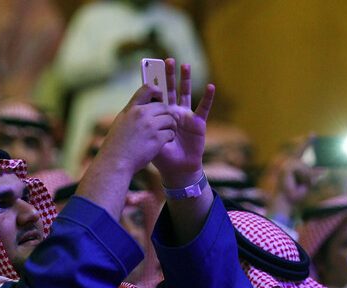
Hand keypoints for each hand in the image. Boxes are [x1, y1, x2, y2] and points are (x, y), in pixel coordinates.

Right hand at [93, 84, 176, 175]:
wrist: (115, 162)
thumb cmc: (117, 145)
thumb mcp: (121, 122)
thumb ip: (133, 113)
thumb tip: (145, 106)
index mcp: (131, 108)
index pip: (148, 88)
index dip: (158, 92)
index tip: (160, 99)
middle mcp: (140, 114)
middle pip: (164, 106)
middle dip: (168, 115)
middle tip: (167, 123)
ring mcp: (149, 126)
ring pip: (170, 119)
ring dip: (171, 126)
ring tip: (166, 133)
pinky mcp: (156, 139)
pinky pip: (171, 133)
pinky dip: (170, 137)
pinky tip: (165, 141)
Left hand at [152, 58, 214, 187]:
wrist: (176, 169)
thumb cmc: (162, 156)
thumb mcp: (150, 139)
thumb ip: (146, 127)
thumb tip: (136, 115)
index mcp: (160, 115)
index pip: (157, 95)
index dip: (155, 83)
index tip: (150, 67)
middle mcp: (173, 111)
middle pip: (171, 89)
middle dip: (169, 75)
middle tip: (167, 60)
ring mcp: (186, 116)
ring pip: (186, 94)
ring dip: (186, 80)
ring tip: (185, 66)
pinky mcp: (198, 122)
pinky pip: (203, 108)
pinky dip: (208, 98)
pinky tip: (210, 87)